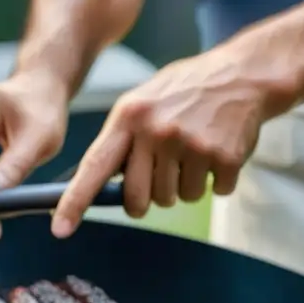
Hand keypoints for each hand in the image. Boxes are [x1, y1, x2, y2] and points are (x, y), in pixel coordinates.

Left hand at [51, 46, 276, 237]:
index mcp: (128, 118)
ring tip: (193, 152)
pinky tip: (217, 151)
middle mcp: (156, 131)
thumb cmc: (185, 91)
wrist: (243, 74)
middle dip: (146, 201)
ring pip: (177, 199)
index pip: (94, 168)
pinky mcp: (223, 157)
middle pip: (139, 199)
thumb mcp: (141, 102)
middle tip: (159, 180)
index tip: (60, 228)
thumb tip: (100, 185)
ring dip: (185, 185)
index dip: (75, 202)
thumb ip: (122, 140)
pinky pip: (211, 192)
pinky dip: (216, 180)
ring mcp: (191, 144)